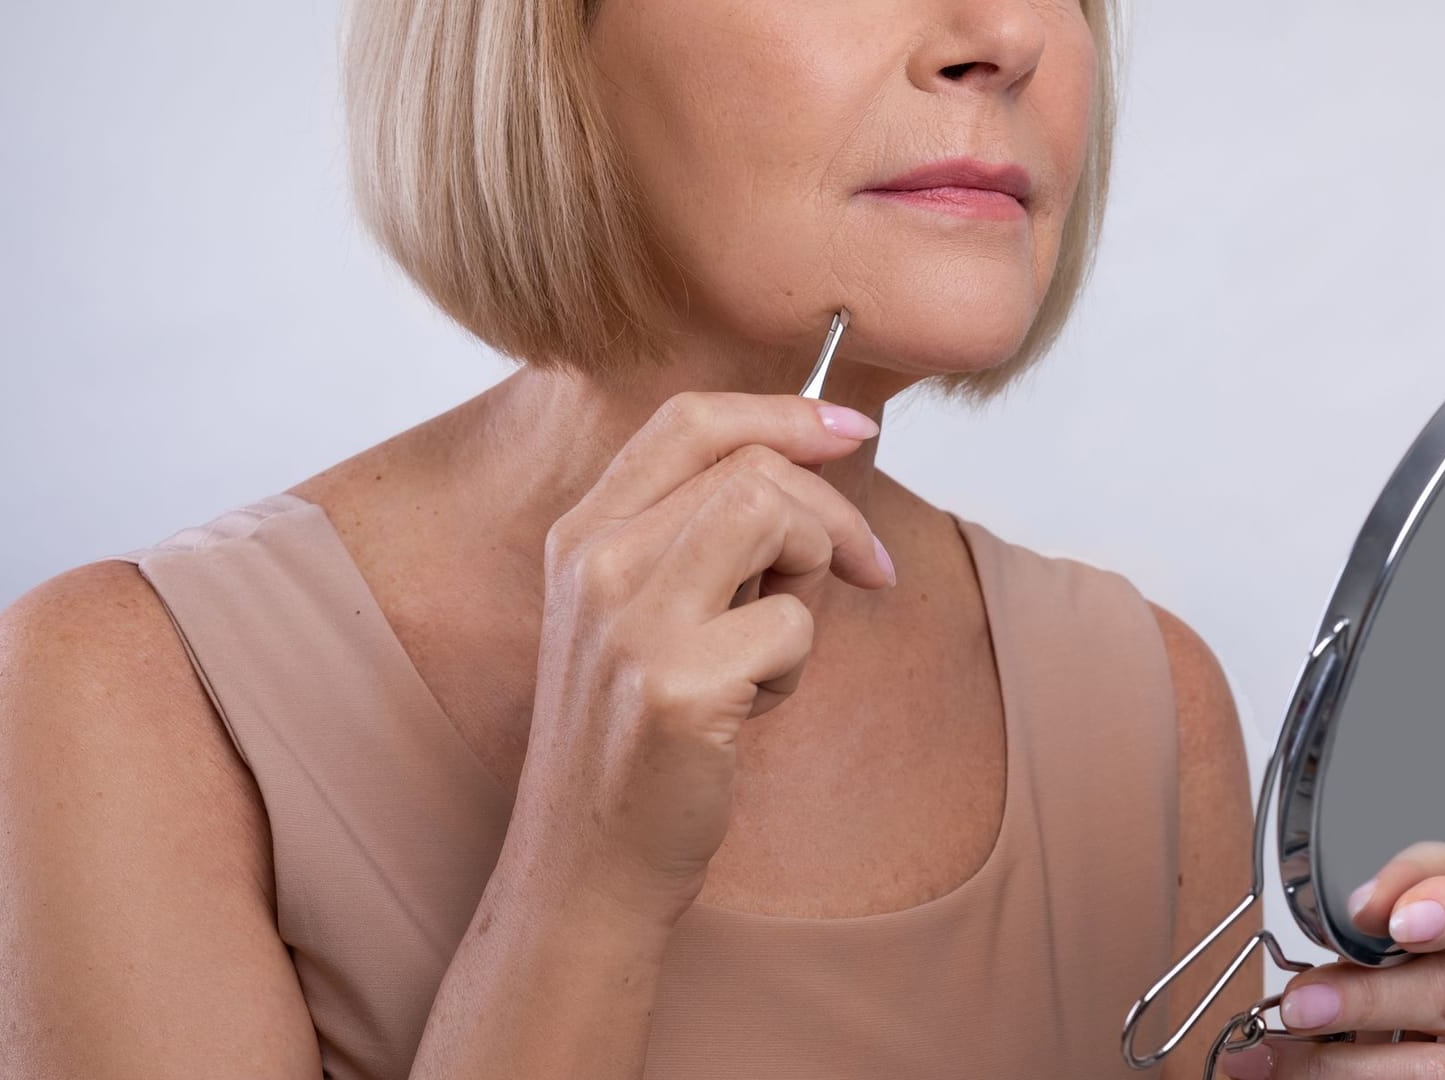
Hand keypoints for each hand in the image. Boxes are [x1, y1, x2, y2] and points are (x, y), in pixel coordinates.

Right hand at [506, 390, 894, 930]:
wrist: (588, 862)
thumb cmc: (637, 735)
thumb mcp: (643, 612)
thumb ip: (701, 534)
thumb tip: (814, 459)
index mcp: (583, 533)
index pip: (691, 419)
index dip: (785, 412)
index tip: (852, 430)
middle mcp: (594, 562)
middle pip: (752, 467)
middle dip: (833, 513)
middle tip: (861, 571)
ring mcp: (628, 622)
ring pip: (772, 516)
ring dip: (812, 573)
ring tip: (775, 645)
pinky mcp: (674, 685)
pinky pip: (790, 625)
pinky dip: (796, 666)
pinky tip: (749, 710)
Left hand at [1219, 842, 1444, 1078]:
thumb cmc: (1441, 961)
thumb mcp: (1421, 919)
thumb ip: (1392, 908)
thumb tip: (1351, 917)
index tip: (1392, 920)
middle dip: (1367, 998)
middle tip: (1302, 1003)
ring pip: (1437, 1068)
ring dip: (1344, 1064)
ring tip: (1279, 1053)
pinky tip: (1299, 1076)